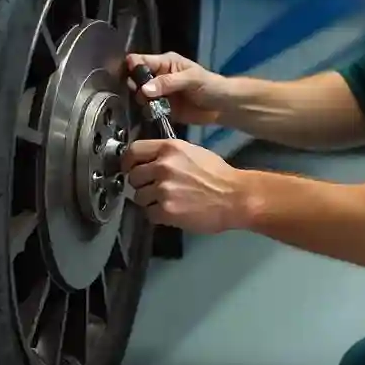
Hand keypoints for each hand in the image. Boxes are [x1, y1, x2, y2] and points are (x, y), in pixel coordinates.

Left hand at [122, 138, 251, 233]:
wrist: (235, 197)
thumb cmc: (218, 175)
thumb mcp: (192, 152)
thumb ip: (168, 154)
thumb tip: (149, 161)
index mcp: (169, 148)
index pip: (133, 151)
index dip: (128, 162)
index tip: (130, 169)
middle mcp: (163, 166)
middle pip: (133, 177)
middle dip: (141, 184)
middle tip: (155, 189)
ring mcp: (163, 189)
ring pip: (139, 197)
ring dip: (149, 201)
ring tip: (167, 201)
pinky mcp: (166, 210)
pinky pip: (149, 214)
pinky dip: (158, 215)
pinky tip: (173, 212)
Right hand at [125, 52, 227, 124]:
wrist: (222, 107)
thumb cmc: (210, 85)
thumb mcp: (191, 79)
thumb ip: (168, 82)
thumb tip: (144, 89)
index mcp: (164, 63)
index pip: (140, 60)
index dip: (132, 68)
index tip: (129, 80)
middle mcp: (157, 76)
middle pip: (135, 78)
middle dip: (133, 87)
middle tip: (139, 97)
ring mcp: (158, 93)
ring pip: (138, 95)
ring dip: (140, 102)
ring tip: (147, 107)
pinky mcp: (161, 109)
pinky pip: (147, 110)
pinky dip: (146, 113)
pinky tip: (149, 115)